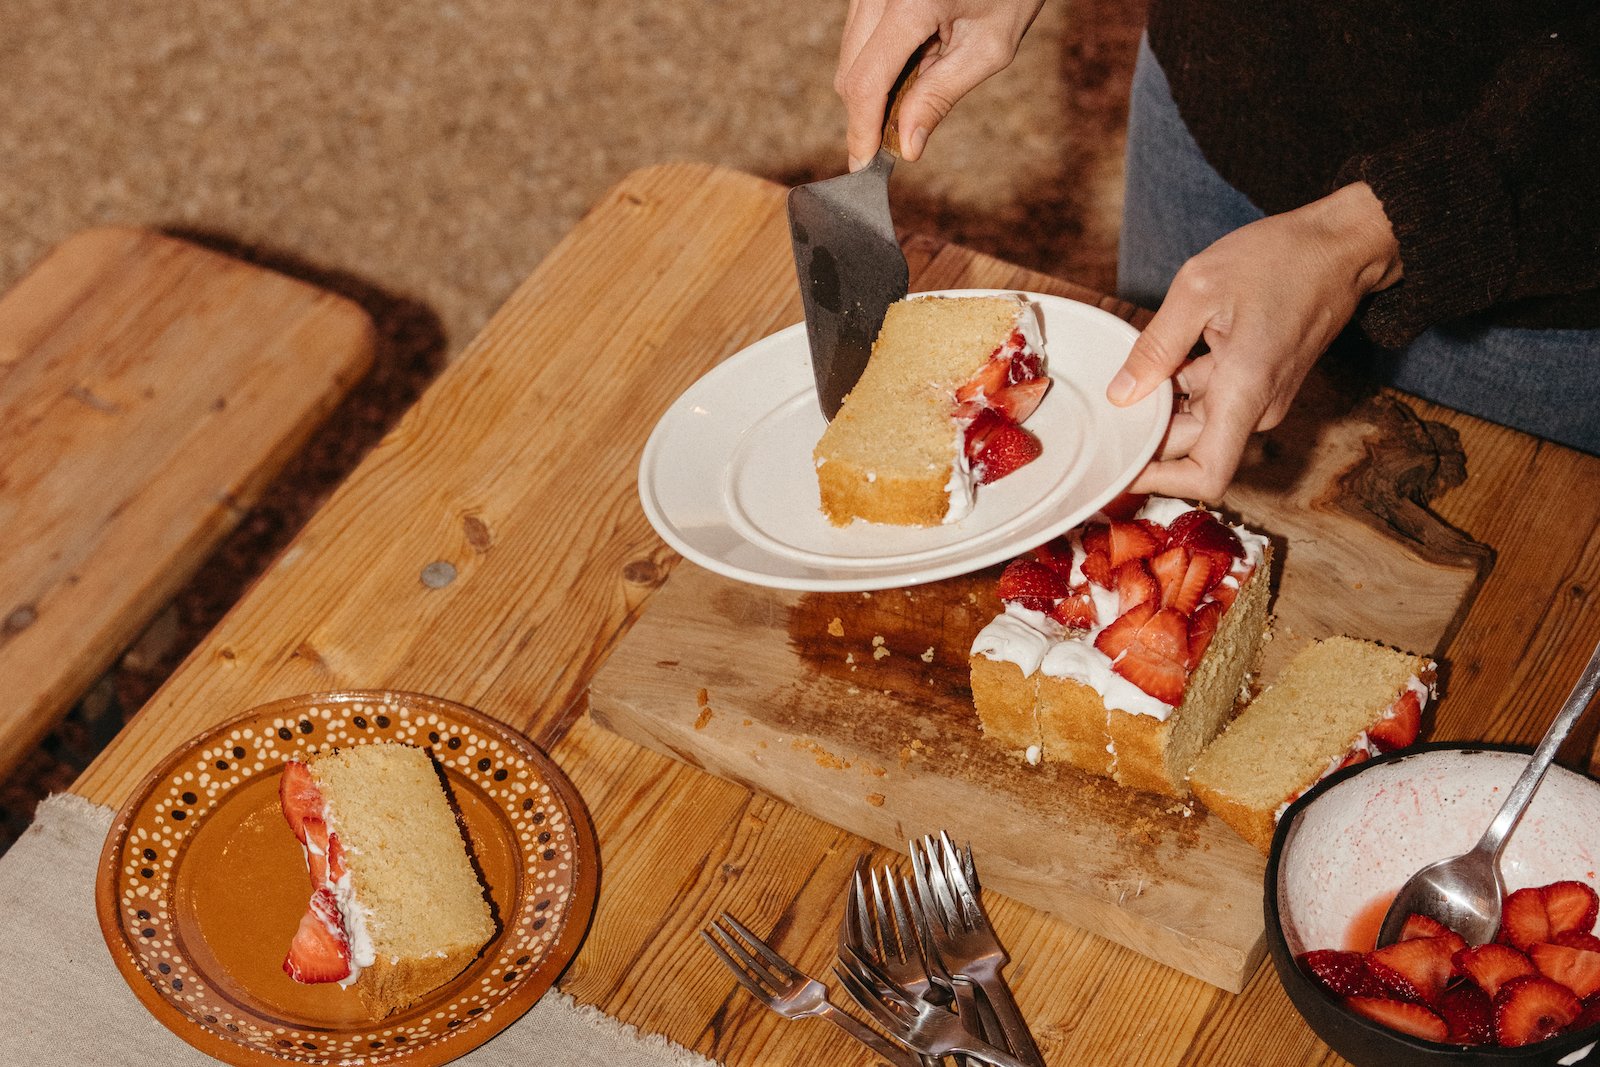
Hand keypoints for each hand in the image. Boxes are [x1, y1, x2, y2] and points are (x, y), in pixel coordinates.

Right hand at [835, 0, 1045, 169]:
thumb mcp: (988, 48)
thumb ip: (941, 95)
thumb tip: (906, 145)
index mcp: (911, 4)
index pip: (867, 82)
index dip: (862, 130)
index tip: (864, 166)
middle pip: (849, 73)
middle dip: (867, 114)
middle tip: (896, 141)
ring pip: (849, 56)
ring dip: (874, 89)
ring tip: (918, 88)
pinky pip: (858, 37)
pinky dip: (877, 64)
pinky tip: (913, 62)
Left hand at [1107, 182, 1402, 500]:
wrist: (1338, 246)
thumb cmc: (1278, 259)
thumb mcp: (1198, 289)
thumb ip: (1156, 347)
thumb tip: (1121, 394)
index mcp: (1245, 392)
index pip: (1206, 477)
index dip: (1160, 482)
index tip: (1121, 466)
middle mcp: (1257, 408)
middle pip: (1190, 449)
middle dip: (1148, 432)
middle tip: (1107, 401)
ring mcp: (1260, 399)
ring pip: (1196, 424)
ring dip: (1163, 405)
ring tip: (1137, 363)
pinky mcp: (1258, 385)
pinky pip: (1211, 402)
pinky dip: (1181, 388)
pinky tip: (1164, 354)